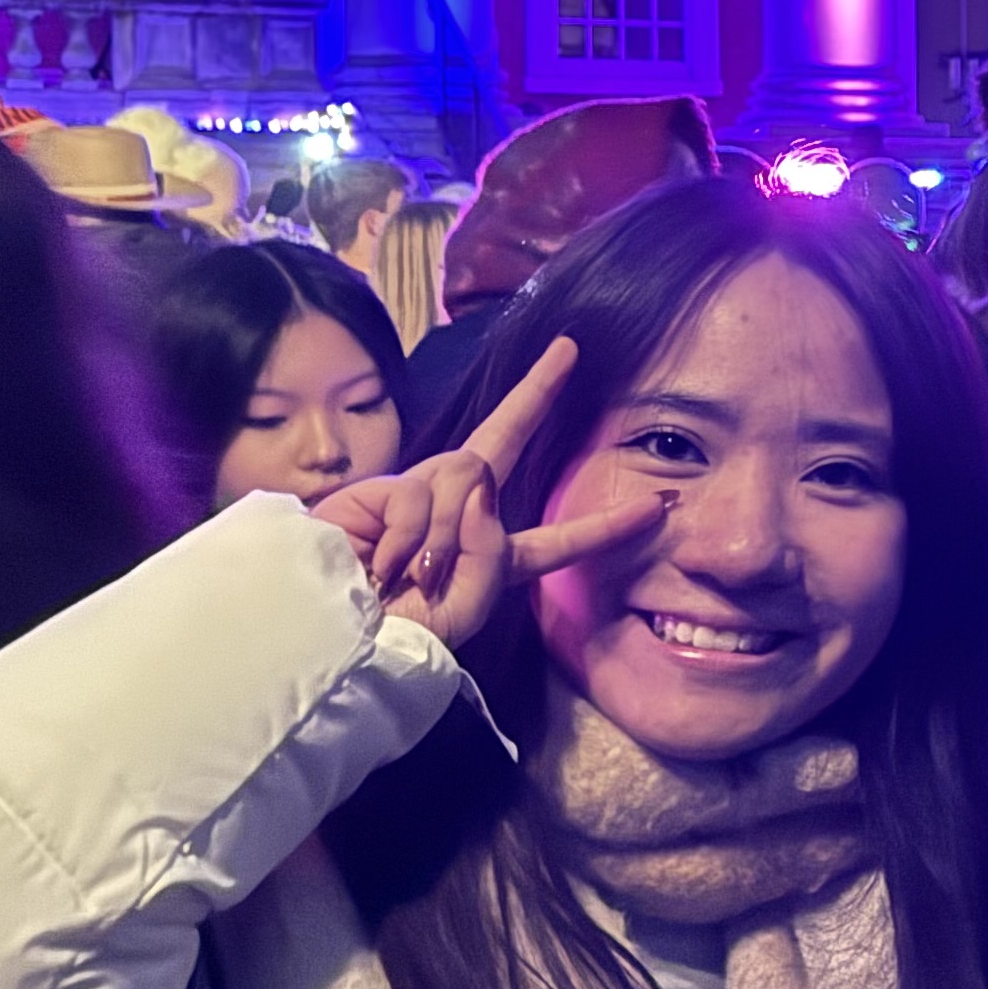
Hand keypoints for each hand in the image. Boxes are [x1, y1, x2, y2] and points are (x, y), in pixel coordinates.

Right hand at [308, 337, 663, 647]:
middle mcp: (459, 518)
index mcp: (490, 559)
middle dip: (536, 394)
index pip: (558, 539)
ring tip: (417, 573)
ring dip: (449, 530)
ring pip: (468, 474)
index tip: (659, 505)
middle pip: (501, 444)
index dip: (606, 526)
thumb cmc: (397, 635)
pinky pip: (422, 494)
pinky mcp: (381, 489)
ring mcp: (420, 497)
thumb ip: (490, 552)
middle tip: (568, 349)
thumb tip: (482, 481)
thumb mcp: (462, 611)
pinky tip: (387, 564)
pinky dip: (413, 534)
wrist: (328, 639)